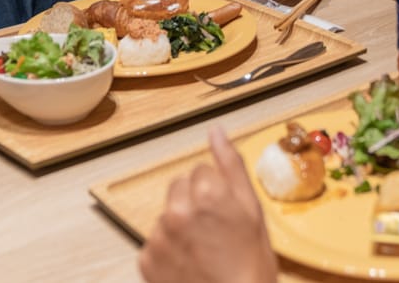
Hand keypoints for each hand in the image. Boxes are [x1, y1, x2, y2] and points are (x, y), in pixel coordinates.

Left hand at [139, 126, 277, 282]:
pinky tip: (188, 264)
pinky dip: (168, 250)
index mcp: (207, 192)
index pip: (201, 171)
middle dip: (194, 202)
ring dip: (180, 225)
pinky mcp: (146, 259)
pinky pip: (155, 241)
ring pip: (167, 214)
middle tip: (214, 231)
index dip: (216, 191)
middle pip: (180, 188)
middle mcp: (177, 209)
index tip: (225, 212)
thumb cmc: (250, 267)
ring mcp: (159, 236)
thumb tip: (216, 131)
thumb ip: (231, 166)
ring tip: (202, 251)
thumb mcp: (252, 211)